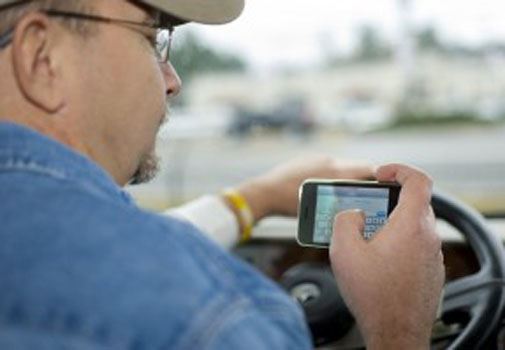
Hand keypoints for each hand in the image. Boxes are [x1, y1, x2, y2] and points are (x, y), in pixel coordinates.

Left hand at [234, 155, 373, 220]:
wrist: (263, 193)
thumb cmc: (289, 204)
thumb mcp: (321, 209)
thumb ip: (341, 204)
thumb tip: (355, 209)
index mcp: (334, 171)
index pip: (367, 169)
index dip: (379, 176)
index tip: (386, 183)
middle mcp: (328, 161)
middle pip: (356, 166)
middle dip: (365, 177)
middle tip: (372, 189)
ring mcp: (316, 158)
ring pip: (340, 165)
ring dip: (347, 175)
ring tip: (349, 190)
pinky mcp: (306, 160)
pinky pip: (326, 165)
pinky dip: (332, 174)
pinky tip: (328, 186)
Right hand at [329, 164, 444, 349]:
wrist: (395, 333)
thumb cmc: (373, 295)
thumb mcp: (343, 250)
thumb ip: (345, 220)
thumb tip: (353, 214)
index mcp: (410, 225)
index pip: (418, 180)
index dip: (399, 169)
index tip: (381, 174)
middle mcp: (427, 237)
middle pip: (413, 203)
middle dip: (387, 202)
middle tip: (365, 211)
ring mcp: (432, 256)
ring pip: (413, 226)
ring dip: (391, 225)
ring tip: (366, 239)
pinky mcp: (430, 272)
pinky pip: (416, 246)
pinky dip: (398, 244)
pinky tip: (377, 260)